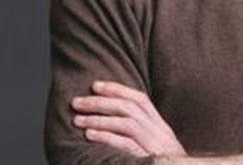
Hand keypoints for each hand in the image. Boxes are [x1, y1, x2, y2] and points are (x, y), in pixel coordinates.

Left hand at [71, 80, 186, 157]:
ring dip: (98, 119)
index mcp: (161, 127)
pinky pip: (125, 144)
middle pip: (128, 108)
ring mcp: (154, 145)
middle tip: (77, 102)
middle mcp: (159, 132)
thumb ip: (144, 133)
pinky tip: (89, 136)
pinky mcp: (147, 158)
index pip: (140, 99)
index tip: (95, 85)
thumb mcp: (159, 147)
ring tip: (78, 120)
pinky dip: (106, 137)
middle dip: (100, 102)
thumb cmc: (165, 164)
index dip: (117, 89)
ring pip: (126, 122)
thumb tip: (117, 121)